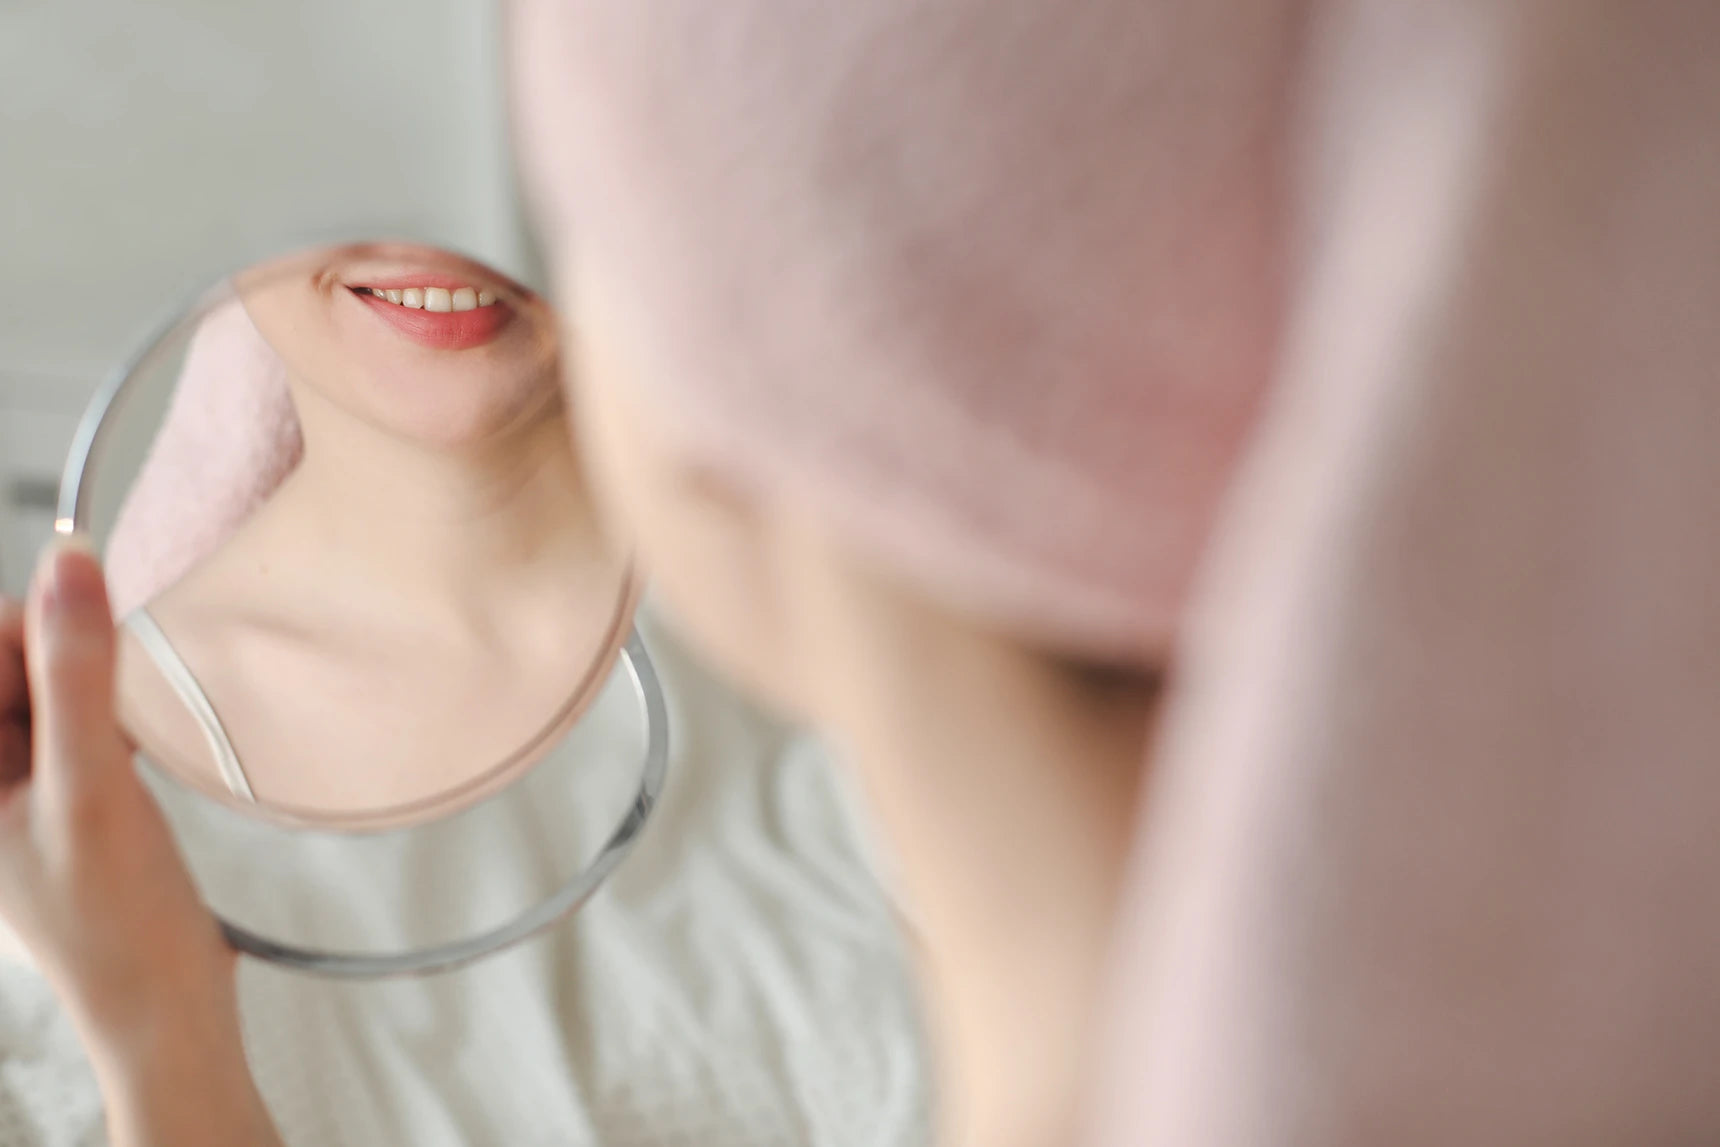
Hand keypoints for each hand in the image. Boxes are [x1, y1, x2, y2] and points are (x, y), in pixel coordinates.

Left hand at [0, 538, 234, 1071]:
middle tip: (110, 730)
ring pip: (48, 689)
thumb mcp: (92, 787)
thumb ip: (76, 674)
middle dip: (70, 670)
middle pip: (12, 664)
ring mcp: (12, 789)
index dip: (35, 630)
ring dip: (95, 698)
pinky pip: (73, 724)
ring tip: (121, 757)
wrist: (163, 1004)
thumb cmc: (114, 919)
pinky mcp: (54, 798)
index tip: (92, 658)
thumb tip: (69, 563)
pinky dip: (109, 726)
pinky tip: (132, 764)